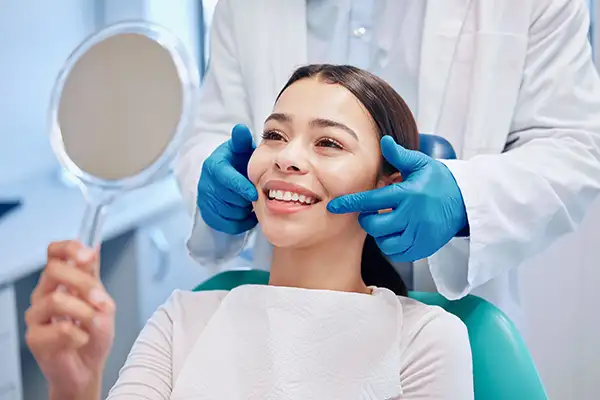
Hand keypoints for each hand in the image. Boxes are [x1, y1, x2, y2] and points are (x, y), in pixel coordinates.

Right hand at [25, 241, 114, 396]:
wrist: (88, 368)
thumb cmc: (94, 335)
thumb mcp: (103, 304)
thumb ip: (95, 279)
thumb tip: (93, 249)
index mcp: (62, 282)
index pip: (55, 252)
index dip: (68, 248)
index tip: (87, 255)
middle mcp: (45, 294)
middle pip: (53, 270)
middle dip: (83, 284)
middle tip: (100, 301)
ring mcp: (37, 315)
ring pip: (57, 300)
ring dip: (84, 313)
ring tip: (93, 324)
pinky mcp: (34, 337)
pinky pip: (61, 329)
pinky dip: (81, 335)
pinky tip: (82, 340)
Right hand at [198, 124, 258, 234]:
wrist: (226, 174)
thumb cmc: (238, 160)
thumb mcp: (240, 148)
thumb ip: (242, 141)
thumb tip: (240, 128)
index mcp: (214, 166)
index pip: (226, 179)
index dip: (241, 188)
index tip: (254, 194)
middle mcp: (206, 183)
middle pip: (228, 199)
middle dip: (245, 200)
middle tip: (257, 197)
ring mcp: (205, 200)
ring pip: (228, 213)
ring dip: (243, 211)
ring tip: (251, 204)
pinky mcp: (207, 214)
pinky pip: (226, 225)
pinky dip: (239, 223)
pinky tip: (247, 214)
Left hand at [327, 136, 467, 261]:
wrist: (466, 202)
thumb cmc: (439, 181)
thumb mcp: (422, 164)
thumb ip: (400, 155)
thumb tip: (384, 141)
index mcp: (407, 193)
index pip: (371, 200)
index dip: (350, 204)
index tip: (334, 206)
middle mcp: (412, 215)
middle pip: (375, 226)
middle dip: (367, 220)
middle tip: (372, 213)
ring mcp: (419, 234)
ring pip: (385, 243)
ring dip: (380, 235)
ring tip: (386, 223)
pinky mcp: (424, 247)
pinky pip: (398, 254)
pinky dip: (392, 247)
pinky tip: (396, 235)